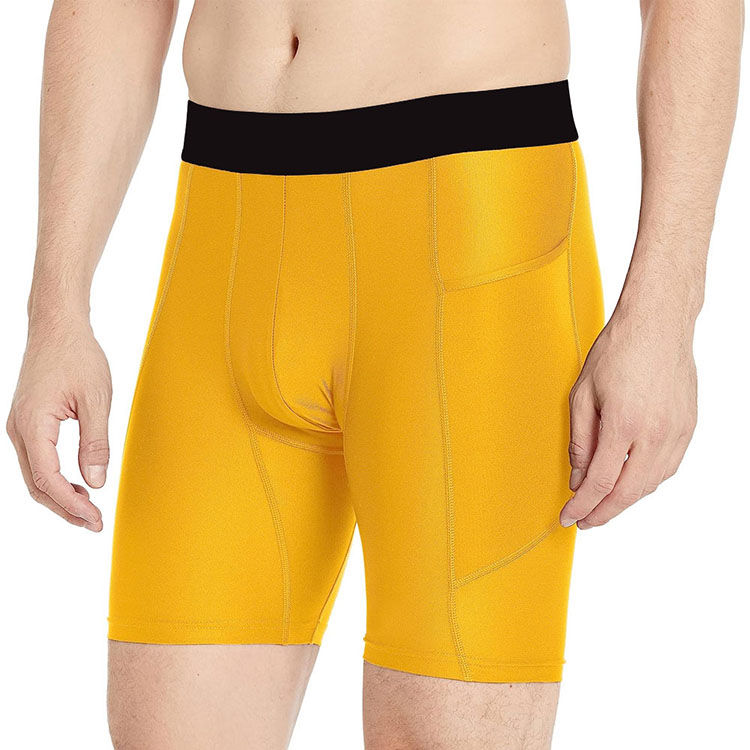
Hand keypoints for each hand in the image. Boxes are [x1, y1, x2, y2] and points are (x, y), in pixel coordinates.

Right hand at [7, 316, 111, 531]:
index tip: (95, 517)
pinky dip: (54, 478)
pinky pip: (37, 460)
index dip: (71, 504)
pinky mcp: (27, 422)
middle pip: (37, 484)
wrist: (58, 327)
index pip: (48, 479)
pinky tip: (76, 485)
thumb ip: (95, 444)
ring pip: (35, 475)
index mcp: (32, 425)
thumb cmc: (77, 356)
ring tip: (87, 510)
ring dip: (59, 496)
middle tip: (94, 523)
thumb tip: (96, 483)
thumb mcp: (96, 400)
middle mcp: (19, 429)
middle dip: (65, 508)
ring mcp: (20, 426)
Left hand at [559, 304, 696, 528]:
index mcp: (624, 424)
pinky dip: (646, 481)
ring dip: (626, 499)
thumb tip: (577, 477)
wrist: (656, 325)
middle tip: (584, 521)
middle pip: (628, 492)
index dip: (581, 506)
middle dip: (603, 512)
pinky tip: (630, 482)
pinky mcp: (688, 427)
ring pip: (651, 484)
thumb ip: (580, 440)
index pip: (599, 482)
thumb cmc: (618, 351)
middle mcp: (656, 434)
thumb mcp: (582, 395)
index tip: (568, 516)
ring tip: (603, 504)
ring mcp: (677, 432)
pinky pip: (668, 467)